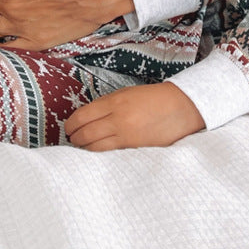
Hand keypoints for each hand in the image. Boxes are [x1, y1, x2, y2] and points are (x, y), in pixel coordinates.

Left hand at [64, 82, 204, 150]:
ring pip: (96, 146)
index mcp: (114, 101)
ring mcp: (127, 135)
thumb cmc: (152, 99)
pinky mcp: (136, 148)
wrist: (181, 107)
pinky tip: (96, 153)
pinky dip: (100, 154)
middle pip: (86, 133)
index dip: (71, 124)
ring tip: (81, 147)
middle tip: (72, 140)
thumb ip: (106, 105)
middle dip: (75, 138)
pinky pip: (111, 153)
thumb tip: (86, 118)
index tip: (68, 128)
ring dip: (84, 148)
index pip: (82, 115)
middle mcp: (118, 118)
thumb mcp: (126, 94)